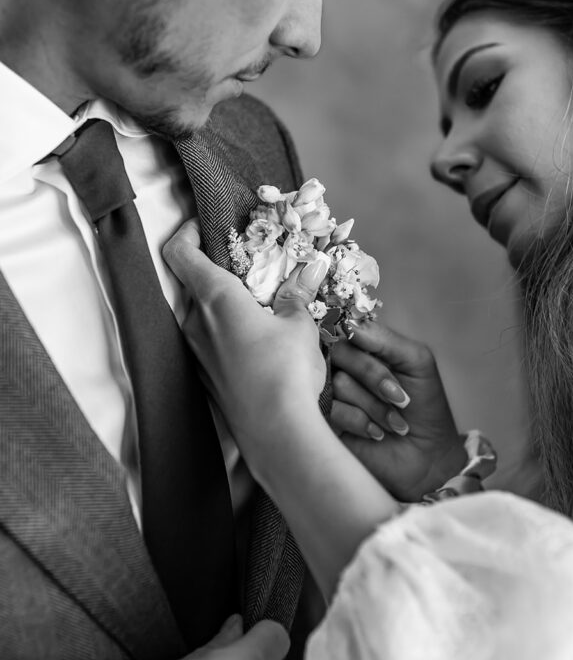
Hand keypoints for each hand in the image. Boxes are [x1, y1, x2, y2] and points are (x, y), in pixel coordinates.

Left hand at [163, 220, 326, 454]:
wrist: (276, 433)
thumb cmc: (286, 371)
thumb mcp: (301, 326)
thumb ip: (296, 297)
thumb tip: (305, 276)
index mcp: (215, 299)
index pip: (179, 253)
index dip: (186, 233)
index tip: (203, 226)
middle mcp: (195, 324)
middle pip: (192, 285)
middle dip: (216, 273)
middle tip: (249, 270)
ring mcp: (196, 354)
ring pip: (201, 317)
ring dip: (223, 307)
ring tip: (259, 309)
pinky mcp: (204, 379)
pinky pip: (209, 345)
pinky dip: (226, 335)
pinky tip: (256, 345)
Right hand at [330, 320, 465, 499]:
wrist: (428, 455)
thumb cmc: (425, 406)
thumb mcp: (416, 362)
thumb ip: (385, 339)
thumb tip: (349, 324)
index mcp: (363, 348)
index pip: (348, 327)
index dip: (366, 342)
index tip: (387, 358)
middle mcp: (342, 367)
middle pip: (340, 352)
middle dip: (376, 376)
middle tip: (401, 397)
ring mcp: (331, 395)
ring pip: (338, 383)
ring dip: (375, 405)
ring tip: (395, 422)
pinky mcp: (324, 423)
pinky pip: (332, 410)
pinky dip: (362, 421)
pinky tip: (377, 433)